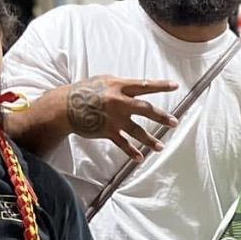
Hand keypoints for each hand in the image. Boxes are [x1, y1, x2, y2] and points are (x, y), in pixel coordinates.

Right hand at [64, 75, 179, 157]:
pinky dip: (131, 151)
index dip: (160, 85)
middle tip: (174, 123)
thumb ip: (122, 85)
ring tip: (161, 147)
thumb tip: (139, 86)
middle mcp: (118, 102)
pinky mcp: (106, 131)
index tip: (175, 86)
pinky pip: (122, 143)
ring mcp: (113, 118)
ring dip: (150, 140)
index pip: (144, 85)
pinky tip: (140, 158)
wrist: (64, 106)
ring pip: (136, 130)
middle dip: (161, 116)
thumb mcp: (104, 81)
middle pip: (145, 109)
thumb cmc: (85, 91)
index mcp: (119, 86)